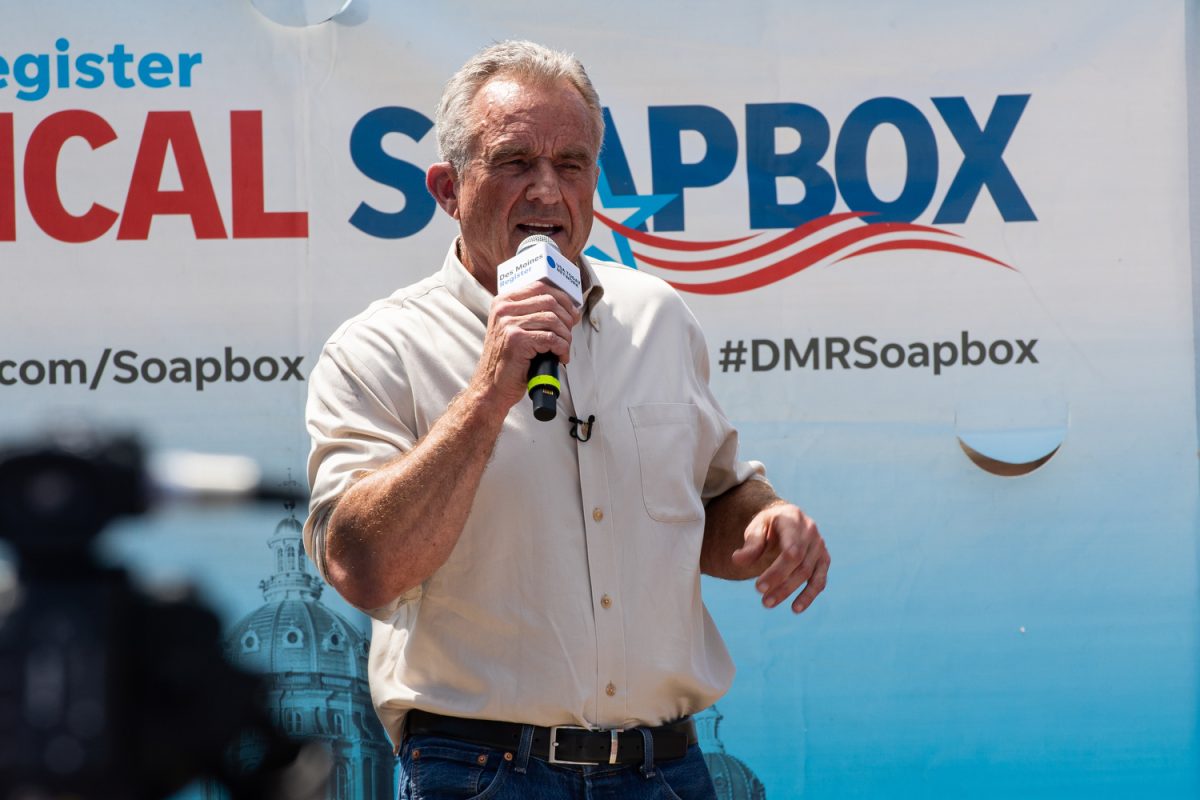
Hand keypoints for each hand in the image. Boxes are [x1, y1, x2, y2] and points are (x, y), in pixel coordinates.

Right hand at [472, 282, 580, 409]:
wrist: (492, 386)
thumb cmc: (509, 359)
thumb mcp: (516, 328)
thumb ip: (534, 314)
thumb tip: (570, 309)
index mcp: (504, 301)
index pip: (540, 286)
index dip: (562, 298)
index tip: (572, 313)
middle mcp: (504, 309)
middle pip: (550, 301)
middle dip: (567, 318)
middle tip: (569, 334)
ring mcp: (509, 324)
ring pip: (553, 320)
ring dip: (566, 336)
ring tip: (563, 349)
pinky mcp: (516, 340)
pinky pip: (551, 338)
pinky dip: (562, 348)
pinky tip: (560, 357)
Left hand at [731, 503, 828, 612]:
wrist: (786, 519)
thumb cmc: (768, 525)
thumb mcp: (756, 528)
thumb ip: (750, 545)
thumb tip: (737, 560)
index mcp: (793, 520)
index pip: (791, 550)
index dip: (777, 572)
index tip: (759, 588)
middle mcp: (810, 532)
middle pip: (800, 564)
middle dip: (782, 585)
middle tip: (764, 601)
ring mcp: (819, 546)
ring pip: (809, 574)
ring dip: (791, 592)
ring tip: (769, 604)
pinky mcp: (823, 559)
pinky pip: (819, 580)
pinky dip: (809, 595)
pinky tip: (795, 608)